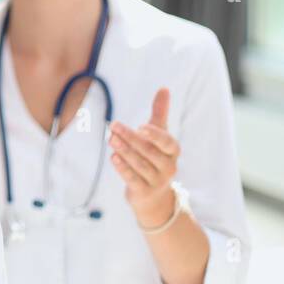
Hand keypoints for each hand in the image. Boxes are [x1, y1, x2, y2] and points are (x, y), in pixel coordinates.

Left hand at [110, 88, 181, 226]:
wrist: (154, 195)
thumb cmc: (155, 157)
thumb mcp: (159, 135)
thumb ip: (160, 113)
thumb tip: (164, 88)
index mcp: (173, 151)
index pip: (167, 142)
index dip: (155, 135)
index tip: (141, 126)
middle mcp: (168, 167)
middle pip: (148, 151)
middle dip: (130, 138)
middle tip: (113, 126)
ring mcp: (157, 181)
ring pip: (140, 164)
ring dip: (124, 151)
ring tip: (111, 139)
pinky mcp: (144, 191)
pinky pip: (133, 179)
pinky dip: (123, 168)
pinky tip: (113, 157)